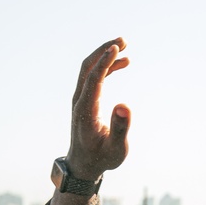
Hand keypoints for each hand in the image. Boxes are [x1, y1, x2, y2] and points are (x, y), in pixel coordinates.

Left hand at [65, 38, 131, 180]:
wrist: (84, 164)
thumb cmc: (102, 157)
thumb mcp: (115, 148)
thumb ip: (120, 128)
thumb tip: (124, 105)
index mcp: (86, 109)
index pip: (93, 78)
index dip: (105, 61)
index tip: (117, 48)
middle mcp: (80, 100)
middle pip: (88, 67)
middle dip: (103, 51)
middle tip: (122, 40)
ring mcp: (82, 99)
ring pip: (90, 70)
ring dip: (105, 55)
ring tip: (124, 45)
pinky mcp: (87, 100)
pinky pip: (95, 77)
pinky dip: (108, 66)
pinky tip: (123, 63)